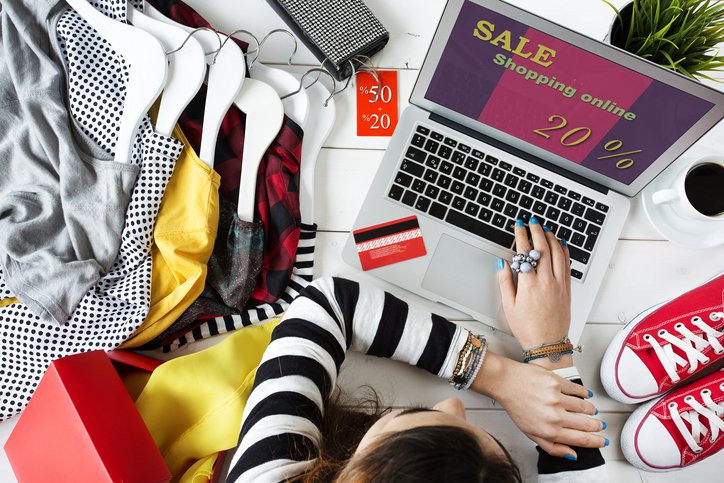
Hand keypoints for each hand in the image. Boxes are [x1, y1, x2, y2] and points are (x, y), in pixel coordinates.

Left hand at [473, 353, 605, 459]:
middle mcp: (555, 415)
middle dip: (596, 426)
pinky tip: (587, 395)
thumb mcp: (531, 433)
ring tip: (592, 411)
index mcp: (549, 430)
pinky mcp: (556, 381)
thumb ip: (553, 447)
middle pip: (586, 424)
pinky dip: (584, 393)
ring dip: (591, 410)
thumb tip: (572, 455)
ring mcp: (556, 397)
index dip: (595, 441)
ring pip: (585, 406)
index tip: (602, 441)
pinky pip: (577, 389)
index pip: (580, 439)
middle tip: (599, 425)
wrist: (506, 383)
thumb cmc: (516, 406)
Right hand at [497, 218, 570, 348]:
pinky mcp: (567, 289)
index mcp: (529, 284)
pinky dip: (564, 251)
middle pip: (543, 247)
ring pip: (557, 253)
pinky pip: (567, 264)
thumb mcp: (509, 306)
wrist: (548, 343)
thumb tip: (502, 263)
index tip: (518, 226)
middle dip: (537, 231)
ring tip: (545, 229)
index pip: (525, 251)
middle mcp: (546, 281)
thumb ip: (505, 282)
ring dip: (551, 238)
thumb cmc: (527, 328)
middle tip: (532, 222)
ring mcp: (559, 284)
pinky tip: (561, 244)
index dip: (521, 235)